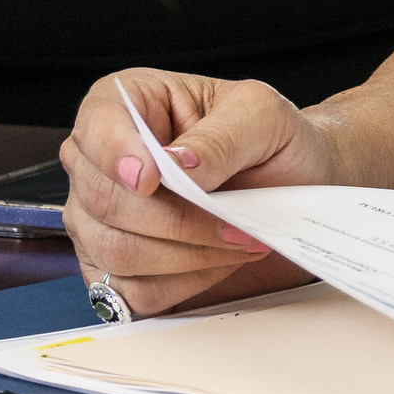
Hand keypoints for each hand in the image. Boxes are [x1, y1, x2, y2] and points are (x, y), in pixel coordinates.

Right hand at [60, 68, 343, 316]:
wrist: (295, 188)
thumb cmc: (273, 142)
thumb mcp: (264, 116)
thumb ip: (220, 136)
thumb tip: (177, 164)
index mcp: (126, 103)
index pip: (97, 127)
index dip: (118, 155)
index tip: (152, 179)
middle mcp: (99, 161)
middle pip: (105, 201)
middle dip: (178, 219)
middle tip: (236, 222)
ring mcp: (97, 219)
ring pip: (116, 251)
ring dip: (188, 255)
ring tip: (240, 240)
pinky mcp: (113, 268)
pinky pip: (131, 290)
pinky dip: (183, 283)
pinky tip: (217, 261)